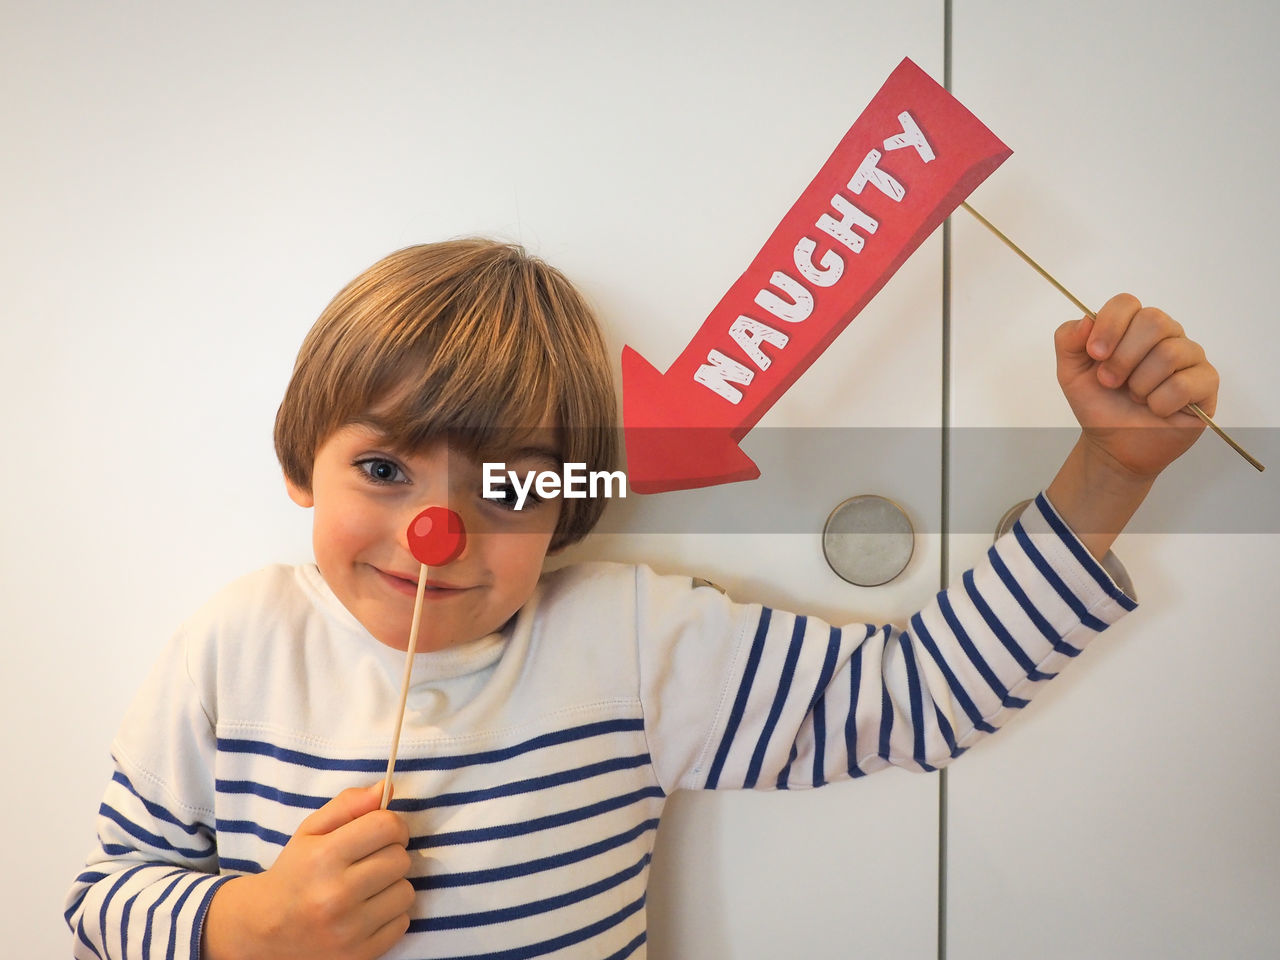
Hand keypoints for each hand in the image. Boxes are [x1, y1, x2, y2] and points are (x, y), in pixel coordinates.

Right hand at [203, 782, 413, 959]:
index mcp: (323, 857)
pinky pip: (403, 923)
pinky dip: (390, 915)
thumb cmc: (296, 871)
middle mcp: (335, 895)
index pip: (387, 826)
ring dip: (392, 886)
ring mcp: (348, 930)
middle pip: (400, 859)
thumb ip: (349, 804)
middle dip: (391, 854)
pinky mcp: (359, 955)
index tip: (381, 832)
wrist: (265, 928)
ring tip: (367, 888)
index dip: (392, 825)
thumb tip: (386, 788)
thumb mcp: (312, 830)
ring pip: (406, 892)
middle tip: (369, 861)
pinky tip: (366, 912)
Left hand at [1054, 293, 1218, 480]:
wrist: (1114, 444)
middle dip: (1123, 358)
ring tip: (1134, 397)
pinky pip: (1184, 384)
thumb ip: (1068, 340)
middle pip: (1154, 321)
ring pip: (1169, 353)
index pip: (1127, 303)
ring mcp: (1189, 356)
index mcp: (1133, 326)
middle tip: (1111, 382)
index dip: (1109, 326)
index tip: (1096, 355)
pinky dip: (1160, 403)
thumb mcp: (1070, 372)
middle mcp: (1166, 335)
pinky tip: (1156, 409)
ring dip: (1140, 384)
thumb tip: (1086, 319)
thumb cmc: (1098, 404)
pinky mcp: (1206, 383)